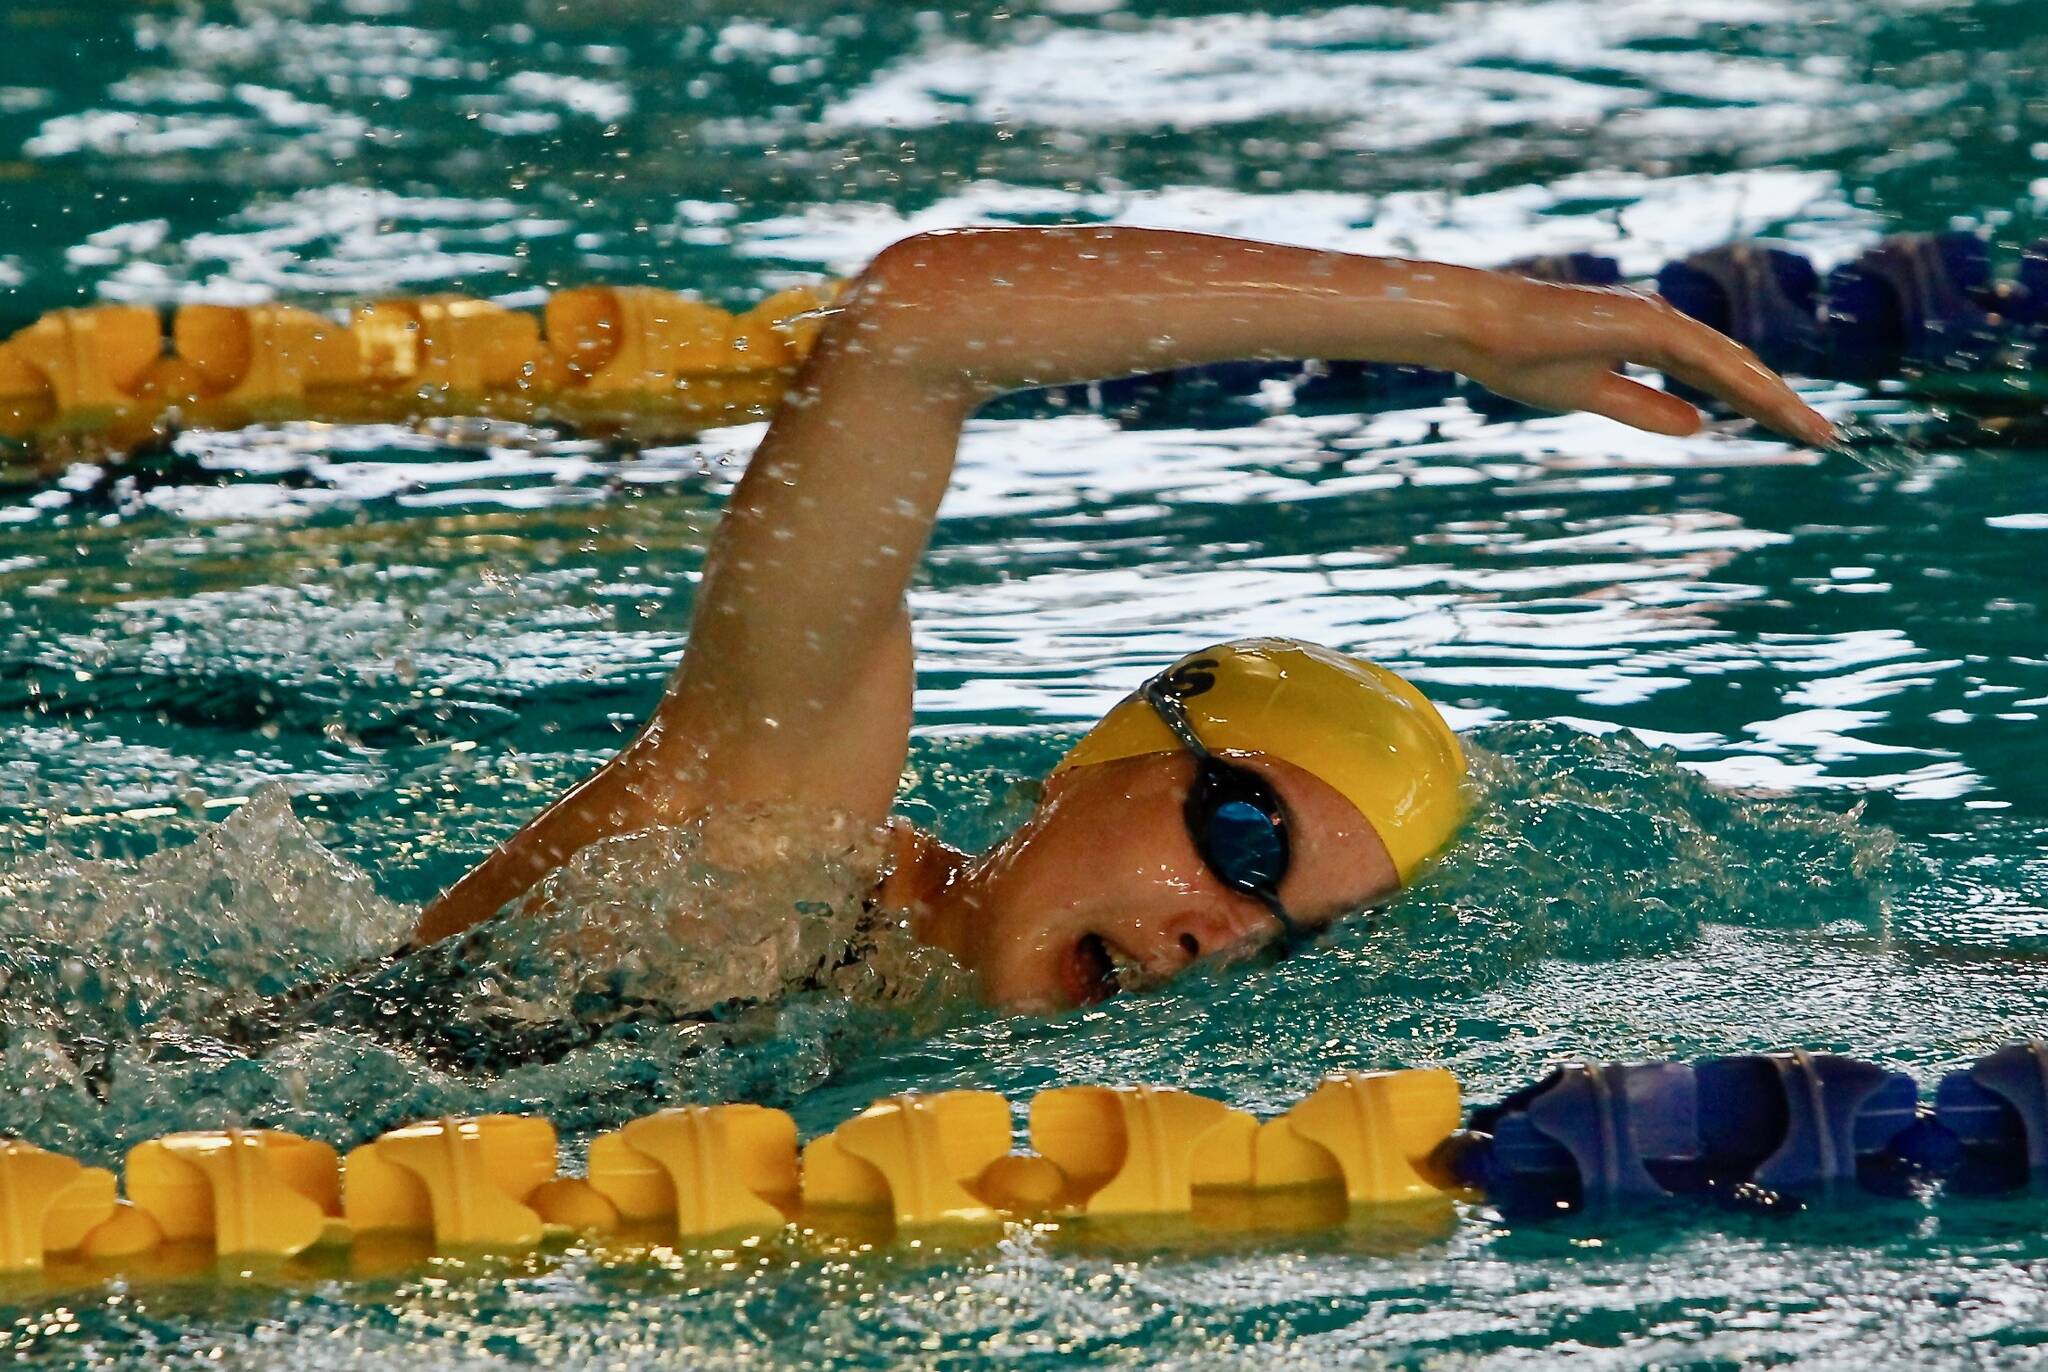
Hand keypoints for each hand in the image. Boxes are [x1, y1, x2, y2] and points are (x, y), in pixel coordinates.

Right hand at [1440, 275, 1836, 447]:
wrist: (1481, 328)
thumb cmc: (1520, 357)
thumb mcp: (1591, 394)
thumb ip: (1644, 408)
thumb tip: (1699, 424)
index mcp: (1650, 339)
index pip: (1719, 376)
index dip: (1759, 405)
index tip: (1794, 433)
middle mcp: (1663, 323)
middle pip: (1738, 369)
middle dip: (1783, 405)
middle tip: (1826, 439)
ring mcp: (1656, 319)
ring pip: (1733, 363)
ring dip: (1777, 399)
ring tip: (1815, 433)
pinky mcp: (1644, 323)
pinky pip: (1706, 358)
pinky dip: (1743, 384)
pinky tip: (1775, 408)